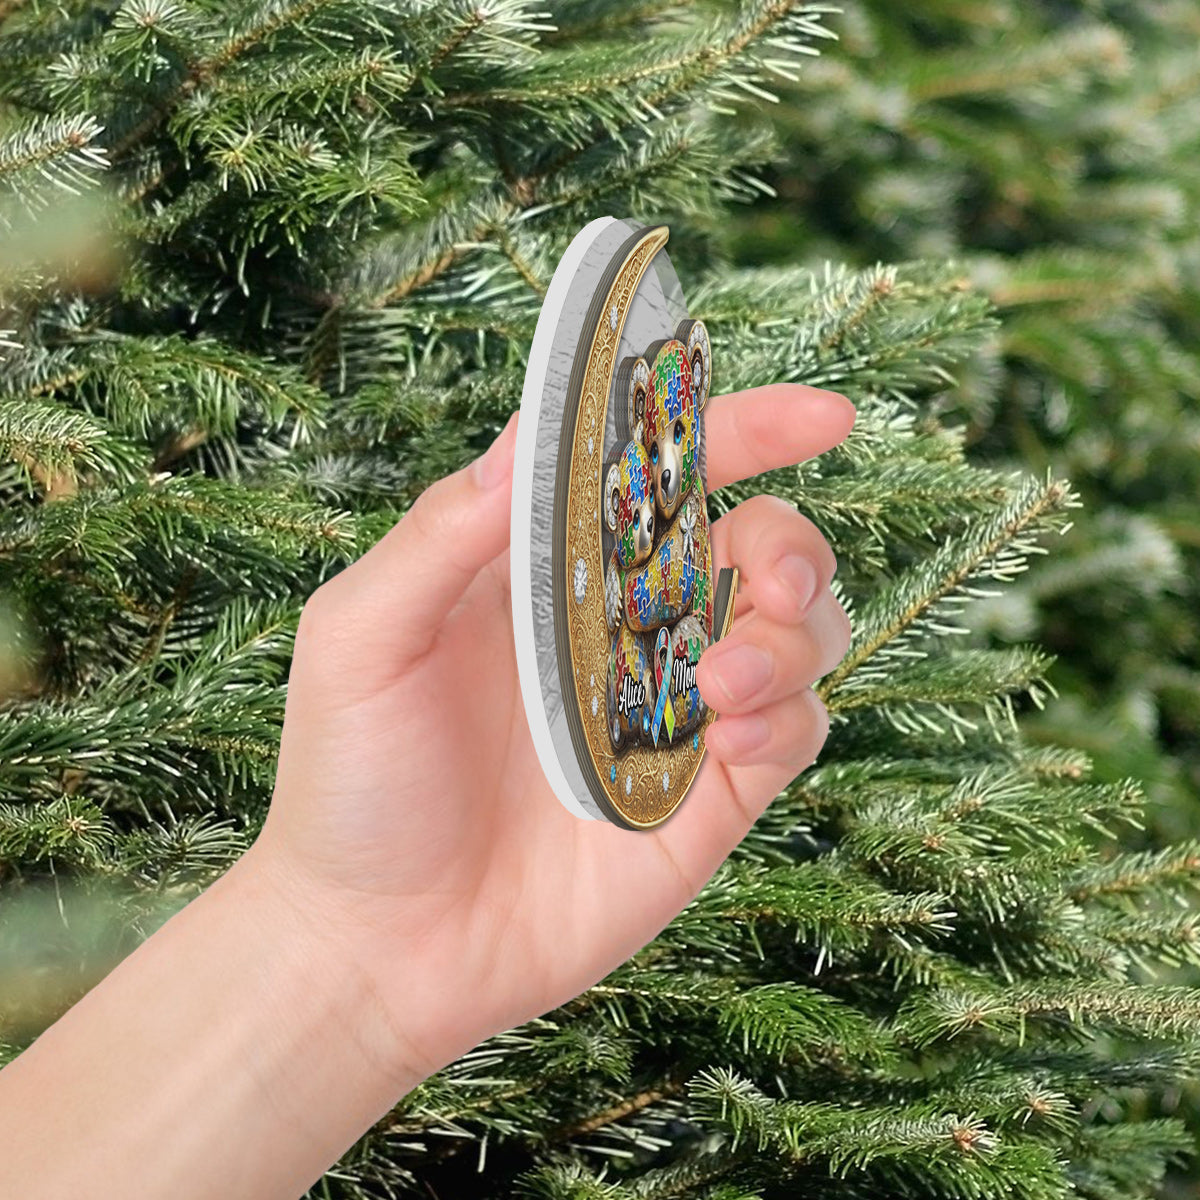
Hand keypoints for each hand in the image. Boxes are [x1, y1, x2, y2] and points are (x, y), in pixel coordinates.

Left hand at [255, 384, 854, 1081]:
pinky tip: (728, 732)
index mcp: (553, 570)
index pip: (662, 473)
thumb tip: (531, 433)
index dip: (744, 431)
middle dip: (793, 544)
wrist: (377, 945)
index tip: (821, 415)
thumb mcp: (364, 637)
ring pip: (799, 633)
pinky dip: (788, 714)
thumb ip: (444, 531)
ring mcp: (672, 710)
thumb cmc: (351, 782)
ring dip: (796, 635)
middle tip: (772, 580)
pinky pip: (793, 729)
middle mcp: (625, 628)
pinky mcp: (705, 793)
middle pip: (758, 545)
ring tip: (727, 683)